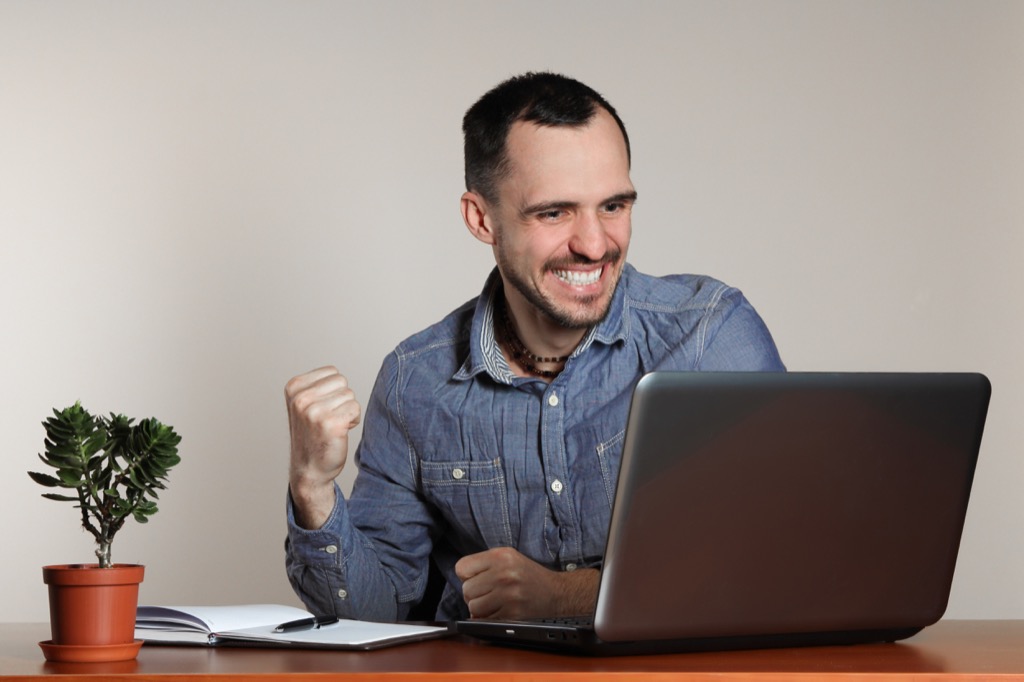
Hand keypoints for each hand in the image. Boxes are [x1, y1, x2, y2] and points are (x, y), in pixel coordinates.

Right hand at [285, 366, 360, 529]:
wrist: (309, 469)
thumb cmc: (311, 435)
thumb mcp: (303, 404)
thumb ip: (316, 386)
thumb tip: (337, 374)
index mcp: (293, 387)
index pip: (331, 371)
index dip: (333, 390)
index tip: (321, 407)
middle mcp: (301, 398)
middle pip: (342, 381)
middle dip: (342, 399)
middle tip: (329, 418)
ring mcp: (314, 411)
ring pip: (350, 395)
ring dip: (347, 411)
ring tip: (333, 426)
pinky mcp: (331, 424)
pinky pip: (356, 409)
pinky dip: (353, 421)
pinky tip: (340, 432)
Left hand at [455, 547, 598, 619]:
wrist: (557, 594)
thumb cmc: (529, 576)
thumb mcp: (508, 556)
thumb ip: (483, 563)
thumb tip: (461, 580)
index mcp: (501, 556)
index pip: (461, 568)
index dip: (467, 575)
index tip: (478, 578)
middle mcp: (504, 574)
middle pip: (466, 589)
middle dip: (474, 593)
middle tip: (489, 592)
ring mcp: (508, 595)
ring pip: (473, 607)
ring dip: (480, 608)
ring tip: (495, 602)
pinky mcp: (512, 614)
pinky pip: (485, 620)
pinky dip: (488, 619)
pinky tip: (501, 611)